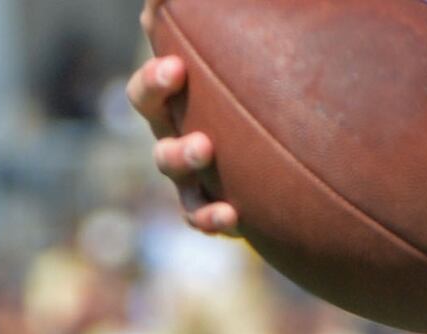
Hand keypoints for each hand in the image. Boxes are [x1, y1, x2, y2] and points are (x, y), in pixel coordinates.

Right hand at [125, 19, 240, 238]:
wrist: (277, 166)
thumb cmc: (251, 98)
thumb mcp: (234, 61)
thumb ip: (203, 23)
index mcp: (176, 100)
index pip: (150, 84)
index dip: (155, 75)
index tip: (175, 63)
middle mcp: (173, 132)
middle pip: (152, 117)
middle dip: (157, 96)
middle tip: (178, 82)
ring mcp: (188, 174)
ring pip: (170, 167)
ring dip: (180, 156)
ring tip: (202, 148)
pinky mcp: (209, 207)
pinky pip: (199, 216)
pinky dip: (209, 218)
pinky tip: (231, 216)